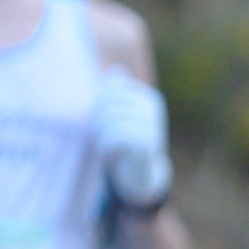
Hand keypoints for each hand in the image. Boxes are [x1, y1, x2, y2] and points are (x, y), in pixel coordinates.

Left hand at [93, 66, 172, 207]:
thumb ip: (118, 94)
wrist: (142, 178)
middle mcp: (152, 109)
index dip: (99, 104)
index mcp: (148, 98)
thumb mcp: (122, 116)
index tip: (102, 121)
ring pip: (109, 119)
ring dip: (98, 136)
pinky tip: (109, 156)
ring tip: (103, 146)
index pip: (110, 88)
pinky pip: (114, 138)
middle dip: (96, 120)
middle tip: (99, 137)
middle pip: (108, 103)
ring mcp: (152, 127)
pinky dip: (104, 148)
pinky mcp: (146, 145)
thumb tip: (115, 71)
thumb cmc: (127, 144)